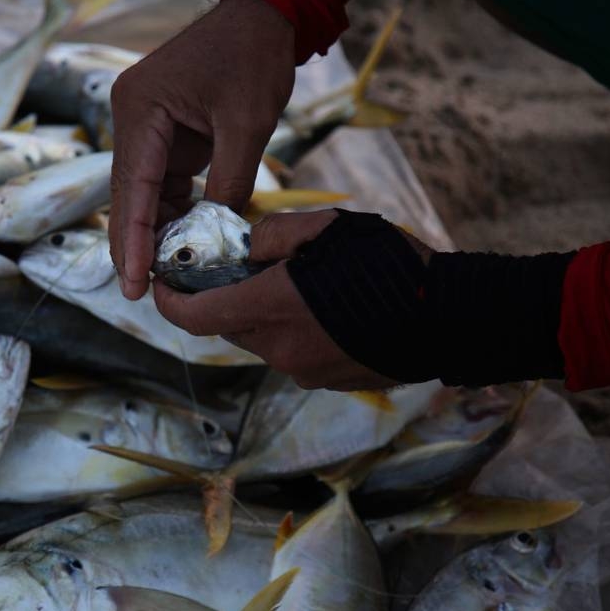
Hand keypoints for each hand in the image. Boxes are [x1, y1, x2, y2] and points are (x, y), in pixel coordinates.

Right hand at [109, 0, 295, 299]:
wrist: (262, 16)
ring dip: (154, 232)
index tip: (134, 282)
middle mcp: (132, 118)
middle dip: (134, 244)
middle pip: (128, 194)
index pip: (133, 188)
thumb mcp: (248, 123)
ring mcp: (145, 126)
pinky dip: (172, 211)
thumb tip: (219, 235)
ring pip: (143, 192)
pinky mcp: (164, 133)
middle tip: (138, 292)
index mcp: (141, 110)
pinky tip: (181, 242)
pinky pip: (162, 182)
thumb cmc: (253, 56)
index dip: (134, 240)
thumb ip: (230, 181)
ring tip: (161, 277)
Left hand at [152, 209, 431, 390]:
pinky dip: (290, 332)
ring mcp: (302, 371)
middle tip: (235, 270)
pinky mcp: (325, 382)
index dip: (167, 302)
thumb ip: (274, 235)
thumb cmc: (392, 266)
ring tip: (293, 285)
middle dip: (221, 301)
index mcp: (271, 306)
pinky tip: (323, 309)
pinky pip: (290, 355)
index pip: (194, 317)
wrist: (450, 319)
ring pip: (258, 342)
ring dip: (259, 316)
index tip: (159, 284)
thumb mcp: (330, 228)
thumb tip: (244, 247)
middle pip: (225, 328)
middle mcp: (278, 347)